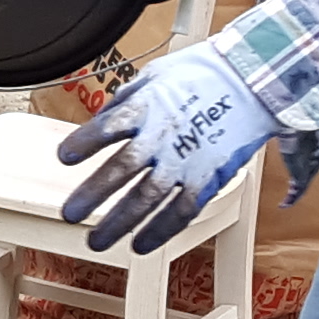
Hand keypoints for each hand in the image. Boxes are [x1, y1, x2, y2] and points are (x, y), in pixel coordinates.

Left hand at [50, 45, 279, 256]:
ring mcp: (186, 159)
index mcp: (148, 107)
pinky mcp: (208, 177)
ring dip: (120, 222)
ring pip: (147, 198)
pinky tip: (140, 245)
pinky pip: (182, 211)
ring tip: (97, 241)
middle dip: (93, 195)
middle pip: (122, 169)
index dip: (85, 142)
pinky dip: (160, 231)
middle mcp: (163, 136)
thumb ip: (127, 100)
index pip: (109, 126)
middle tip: (71, 215)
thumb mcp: (157, 75)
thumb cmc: (204, 74)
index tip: (65, 157)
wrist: (253, 80)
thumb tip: (103, 119)